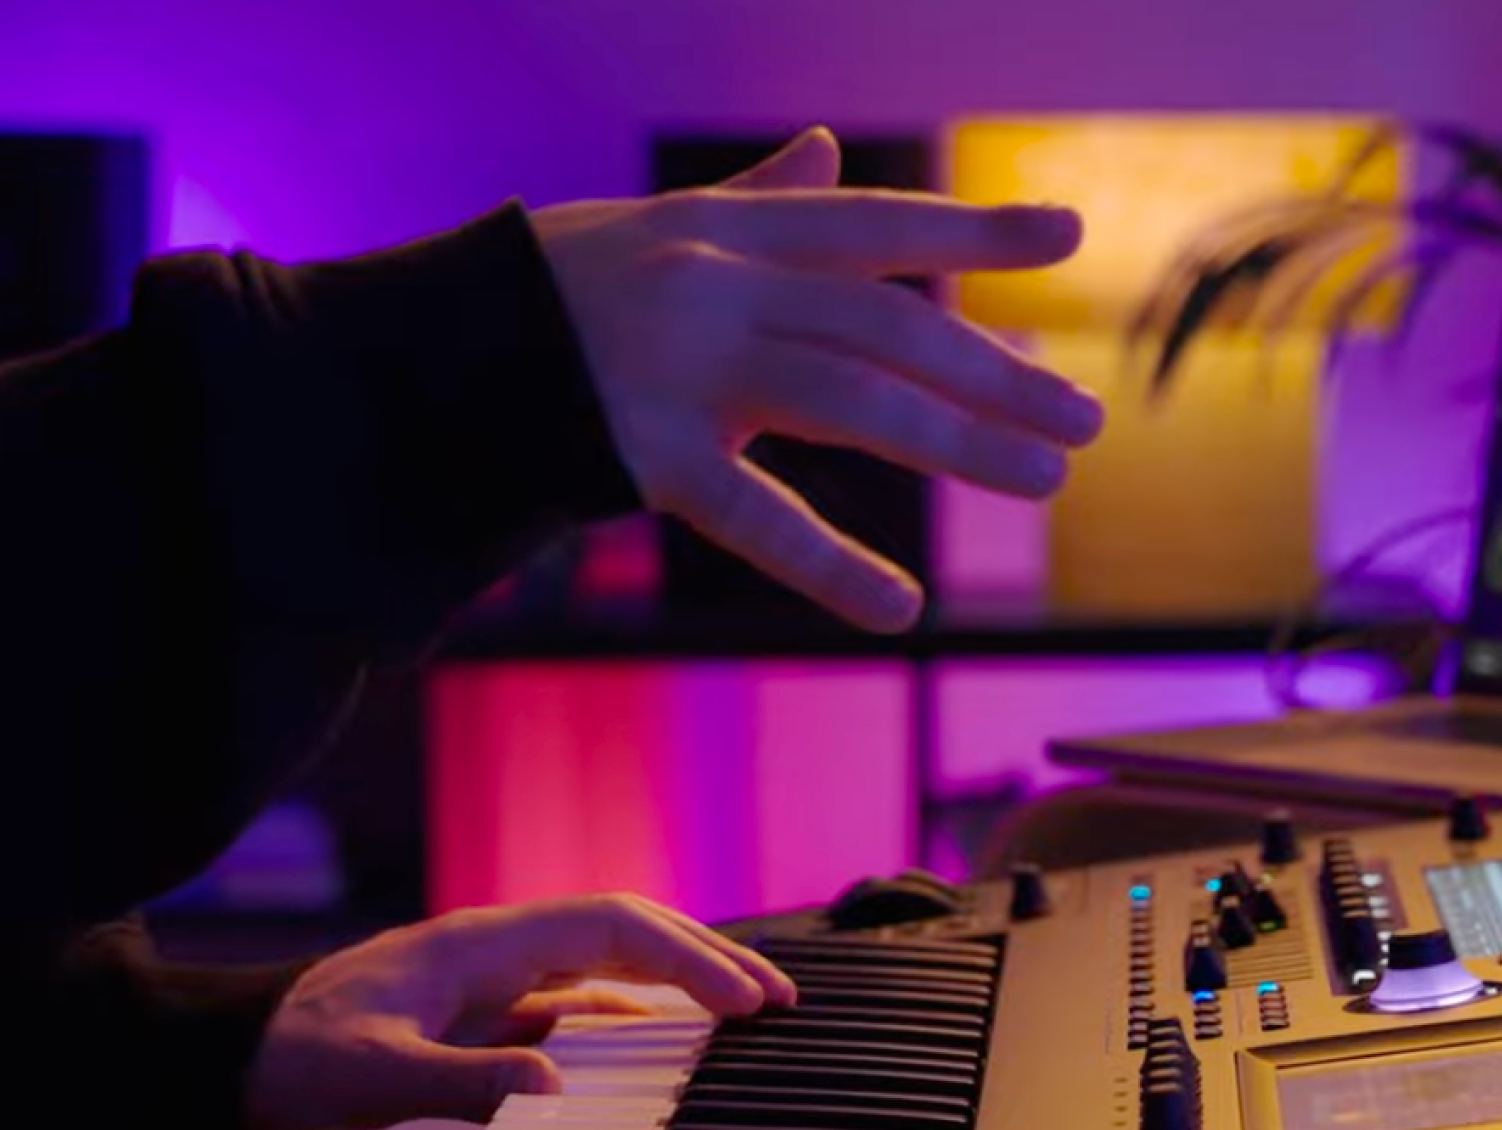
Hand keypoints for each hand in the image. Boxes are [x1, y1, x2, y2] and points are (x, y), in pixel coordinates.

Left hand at [242, 894, 796, 1129]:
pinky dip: (637, 1014)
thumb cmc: (293, 1065)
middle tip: (782, 1001)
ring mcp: (493, 979)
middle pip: (626, 931)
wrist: (232, 1070)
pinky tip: (671, 1043)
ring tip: (750, 1014)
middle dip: (707, 957)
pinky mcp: (485, 1015)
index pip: (611, 927)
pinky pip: (581, 1003)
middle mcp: (496, 949)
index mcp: (478, 944)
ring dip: (679, 981)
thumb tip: (558, 1093)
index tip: (747, 1003)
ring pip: (609, 962)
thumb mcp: (372, 1081)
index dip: (687, 958)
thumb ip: (464, 1085)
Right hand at [532, 127, 1106, 631]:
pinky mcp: (641, 456)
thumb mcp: (657, 229)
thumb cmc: (549, 295)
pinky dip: (832, 566)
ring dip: (958, 441)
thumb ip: (755, 201)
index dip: (975, 230)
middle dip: (994, 372)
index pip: (874, 225)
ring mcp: (679, 369)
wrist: (416, 360)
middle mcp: (715, 286)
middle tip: (1084, 420)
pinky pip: (754, 515)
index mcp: (724, 228)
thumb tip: (829, 150)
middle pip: (886, 326)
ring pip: (850, 400)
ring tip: (1043, 479)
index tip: (1071, 237)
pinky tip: (901, 608)